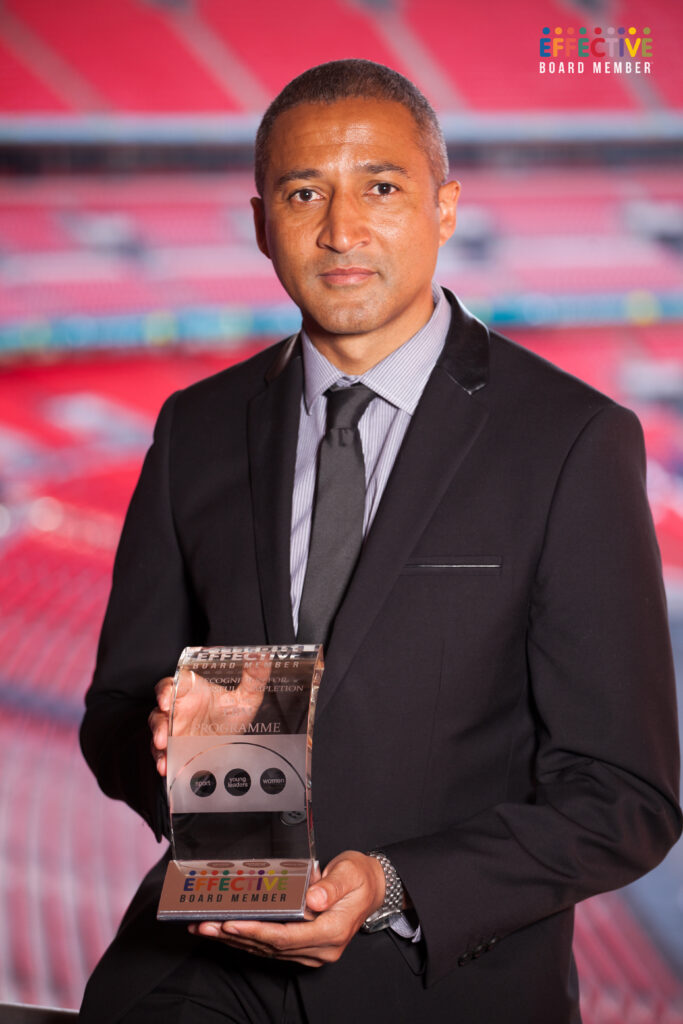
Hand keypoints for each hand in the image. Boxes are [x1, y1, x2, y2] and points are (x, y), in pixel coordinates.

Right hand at [148, 659, 270, 775]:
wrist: (232, 745)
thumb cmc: (231, 716)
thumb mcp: (246, 698)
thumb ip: (254, 678)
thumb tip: (262, 657)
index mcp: (190, 691)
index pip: (171, 685)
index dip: (164, 691)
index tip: (166, 700)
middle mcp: (178, 710)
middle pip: (160, 711)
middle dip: (159, 722)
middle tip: (163, 733)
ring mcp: (173, 730)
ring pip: (158, 733)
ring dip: (158, 742)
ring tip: (163, 749)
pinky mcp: (173, 750)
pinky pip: (162, 754)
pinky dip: (162, 760)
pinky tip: (166, 766)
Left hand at [188, 851, 385, 966]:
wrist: (374, 888)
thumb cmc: (360, 877)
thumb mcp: (350, 873)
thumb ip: (331, 887)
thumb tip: (312, 899)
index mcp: (333, 931)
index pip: (288, 937)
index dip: (258, 931)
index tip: (233, 922)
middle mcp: (321, 948)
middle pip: (272, 946)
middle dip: (236, 935)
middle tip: (206, 925)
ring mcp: (312, 950)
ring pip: (268, 950)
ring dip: (236, 940)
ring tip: (207, 929)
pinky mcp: (304, 946)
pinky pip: (272, 946)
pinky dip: (248, 939)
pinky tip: (227, 932)